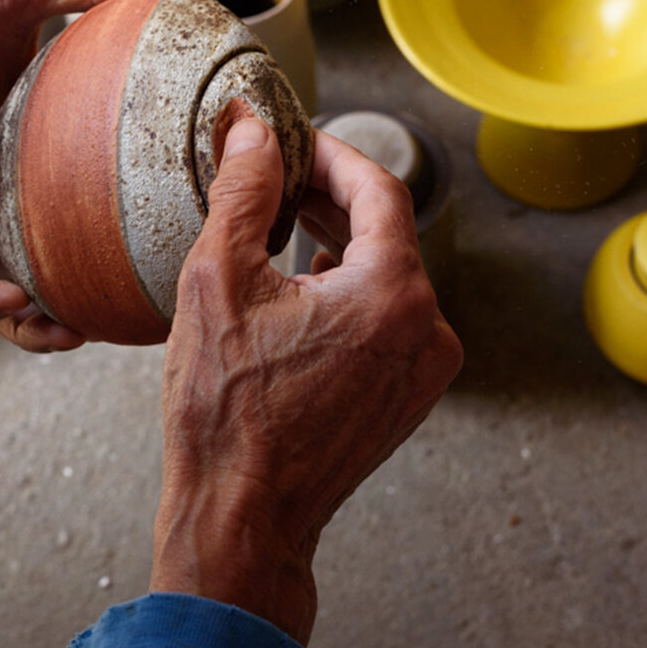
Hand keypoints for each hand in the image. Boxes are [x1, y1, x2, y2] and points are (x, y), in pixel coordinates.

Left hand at [0, 0, 186, 351]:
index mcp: (29, 127)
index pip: (89, 180)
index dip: (126, 210)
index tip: (177, 227)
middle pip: (54, 244)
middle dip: (89, 282)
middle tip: (136, 302)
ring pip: (6, 280)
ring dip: (38, 316)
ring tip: (76, 331)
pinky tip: (10, 302)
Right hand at [151, 121, 463, 643]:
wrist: (242, 515)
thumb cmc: (226, 411)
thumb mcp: (218, 280)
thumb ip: (243, 192)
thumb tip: (253, 132)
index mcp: (394, 294)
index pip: (378, 189)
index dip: (330, 154)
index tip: (289, 140)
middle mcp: (428, 330)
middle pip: (386, 233)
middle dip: (327, 197)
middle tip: (273, 178)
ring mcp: (423, 371)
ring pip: (385, 278)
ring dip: (334, 246)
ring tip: (273, 234)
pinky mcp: (405, 399)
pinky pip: (384, 323)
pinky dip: (344, 295)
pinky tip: (292, 295)